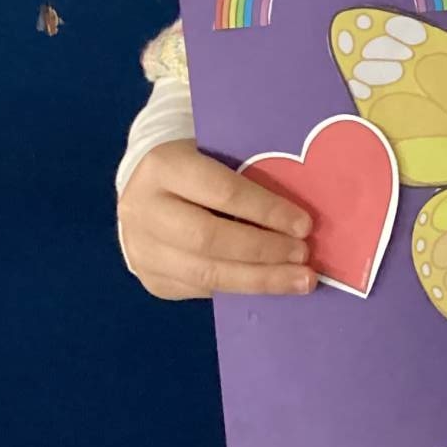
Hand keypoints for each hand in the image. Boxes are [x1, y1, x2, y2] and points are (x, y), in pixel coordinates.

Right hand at [118, 140, 315, 299]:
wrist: (147, 189)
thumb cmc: (198, 166)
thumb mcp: (216, 155)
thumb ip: (249, 176)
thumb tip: (299, 217)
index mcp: (163, 167)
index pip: (222, 192)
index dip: (267, 210)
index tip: (304, 225)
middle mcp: (144, 209)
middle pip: (210, 238)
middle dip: (263, 250)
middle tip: (303, 256)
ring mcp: (142, 250)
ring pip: (206, 274)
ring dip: (259, 279)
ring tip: (299, 280)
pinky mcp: (152, 279)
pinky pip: (203, 290)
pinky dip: (242, 289)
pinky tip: (270, 285)